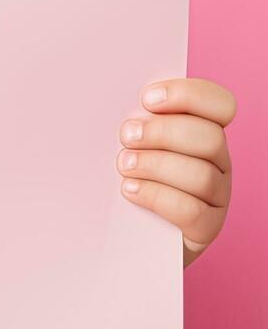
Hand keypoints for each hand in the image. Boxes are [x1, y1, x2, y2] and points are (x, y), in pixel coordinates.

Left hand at [118, 78, 236, 265]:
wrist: (120, 233)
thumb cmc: (120, 176)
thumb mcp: (128, 144)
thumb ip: (135, 123)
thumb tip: (109, 99)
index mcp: (204, 132)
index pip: (220, 105)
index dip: (189, 95)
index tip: (147, 98)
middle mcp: (218, 162)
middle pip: (210, 138)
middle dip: (163, 132)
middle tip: (126, 136)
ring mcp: (216, 197)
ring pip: (202, 175)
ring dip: (156, 165)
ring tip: (123, 165)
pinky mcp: (205, 228)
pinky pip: (193, 211)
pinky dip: (158, 197)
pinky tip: (129, 190)